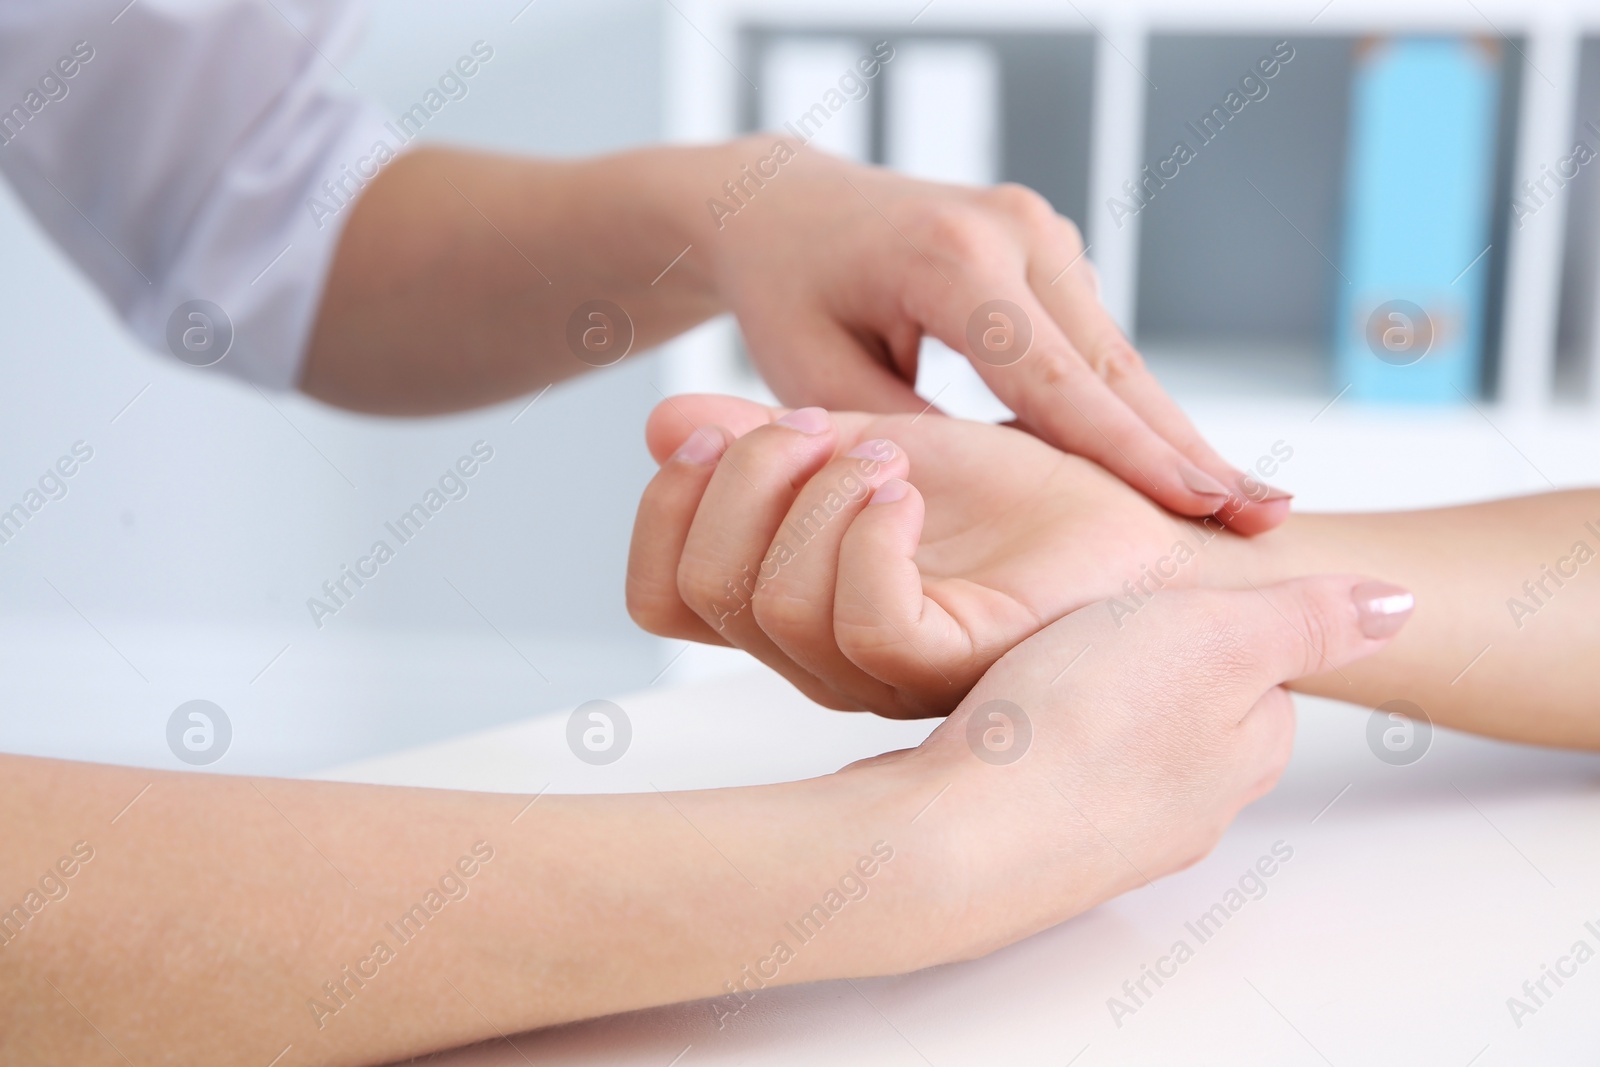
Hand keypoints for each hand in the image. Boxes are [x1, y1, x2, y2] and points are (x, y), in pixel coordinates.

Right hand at [630, 394, 1215, 716]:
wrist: (1135, 512)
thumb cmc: (1019, 486)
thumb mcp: (870, 436)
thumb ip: (770, 439)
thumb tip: (663, 423)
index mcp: (790, 601)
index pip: (661, 595)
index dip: (661, 508)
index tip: (711, 425)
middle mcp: (821, 650)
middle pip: (705, 593)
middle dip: (742, 479)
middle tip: (808, 422)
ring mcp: (884, 669)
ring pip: (777, 608)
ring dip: (818, 497)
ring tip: (888, 450)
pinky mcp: (958, 666)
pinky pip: (873, 627)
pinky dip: (875, 542)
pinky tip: (912, 492)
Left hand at [705, 137, 1289, 533]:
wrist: (783, 206)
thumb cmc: (789, 297)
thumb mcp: (817, 385)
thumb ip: (902, 444)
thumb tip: (987, 508)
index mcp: (952, 260)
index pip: (1055, 378)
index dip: (1128, 452)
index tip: (1197, 509)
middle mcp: (1013, 232)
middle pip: (1112, 364)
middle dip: (1185, 448)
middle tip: (1267, 518)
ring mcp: (1038, 233)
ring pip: (1115, 356)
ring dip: (1170, 433)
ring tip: (1250, 506)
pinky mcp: (1045, 251)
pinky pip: (1096, 345)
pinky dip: (1133, 407)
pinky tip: (1184, 466)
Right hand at [885, 574, 1411, 957]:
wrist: (955, 838)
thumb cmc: (1074, 726)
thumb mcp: (1216, 633)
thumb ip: (1309, 617)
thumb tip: (1400, 606)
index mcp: (1249, 749)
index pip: (1264, 665)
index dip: (1214, 615)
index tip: (1163, 594)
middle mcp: (1195, 807)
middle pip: (1196, 710)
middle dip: (1154, 664)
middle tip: (1094, 624)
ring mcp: (1117, 836)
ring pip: (1125, 747)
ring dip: (1093, 706)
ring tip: (1042, 671)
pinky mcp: (1043, 846)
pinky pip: (1062, 780)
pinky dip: (1042, 745)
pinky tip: (1005, 725)